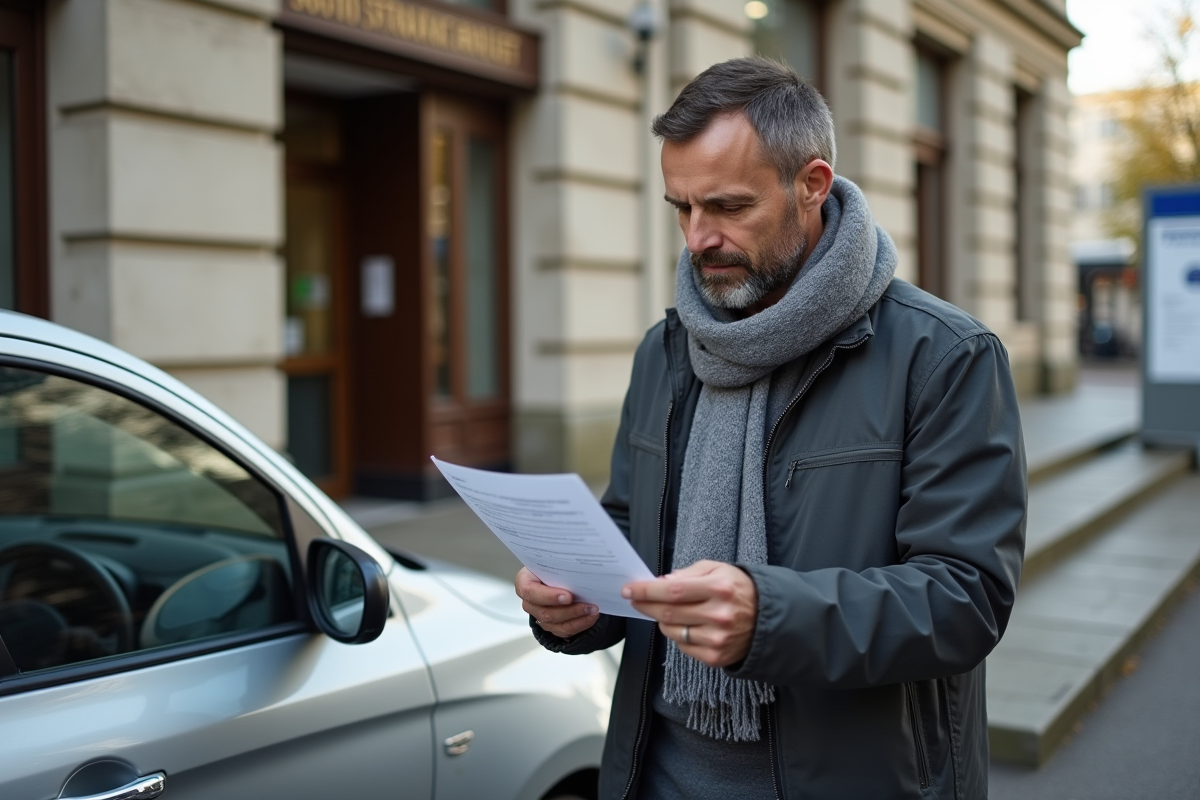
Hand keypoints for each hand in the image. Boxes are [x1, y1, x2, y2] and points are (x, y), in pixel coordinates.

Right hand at [515, 567, 599, 637]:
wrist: (557, 577)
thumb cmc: (554, 567)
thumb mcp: (553, 561)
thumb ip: (560, 564)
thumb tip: (578, 563)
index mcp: (525, 581)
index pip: (529, 592)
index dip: (548, 596)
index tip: (568, 596)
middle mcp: (529, 602)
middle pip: (545, 612)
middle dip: (569, 610)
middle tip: (587, 605)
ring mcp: (539, 615)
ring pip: (556, 624)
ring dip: (577, 618)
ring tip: (593, 610)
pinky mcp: (551, 626)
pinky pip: (564, 630)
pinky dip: (580, 624)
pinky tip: (590, 617)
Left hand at [622, 560, 757, 667]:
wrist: (768, 619)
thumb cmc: (740, 590)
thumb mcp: (719, 569)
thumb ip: (688, 574)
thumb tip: (661, 583)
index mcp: (719, 589)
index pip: (672, 591)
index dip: (646, 591)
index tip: (629, 589)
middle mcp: (719, 615)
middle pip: (668, 612)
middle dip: (645, 605)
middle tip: (634, 599)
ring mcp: (717, 639)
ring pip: (672, 631)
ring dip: (662, 619)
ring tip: (666, 610)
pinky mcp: (716, 657)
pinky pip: (683, 646)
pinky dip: (678, 634)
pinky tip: (687, 625)